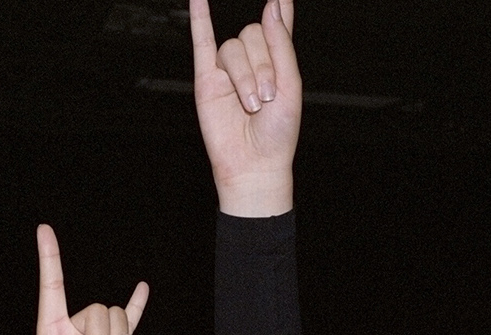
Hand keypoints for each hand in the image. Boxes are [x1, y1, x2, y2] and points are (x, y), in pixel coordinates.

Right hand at [191, 0, 299, 216]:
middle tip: (266, 97)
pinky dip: (199, 18)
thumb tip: (271, 8)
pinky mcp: (206, 79)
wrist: (254, 163)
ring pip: (233, 48)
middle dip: (263, 66)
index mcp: (277, 60)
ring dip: (245, 76)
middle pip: (253, 36)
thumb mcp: (291, 86)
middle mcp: (252, 60)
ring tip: (251, 104)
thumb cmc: (277, 132)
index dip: (280, 8)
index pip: (278, 24)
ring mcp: (227, 69)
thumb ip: (281, 45)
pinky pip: (200, 42)